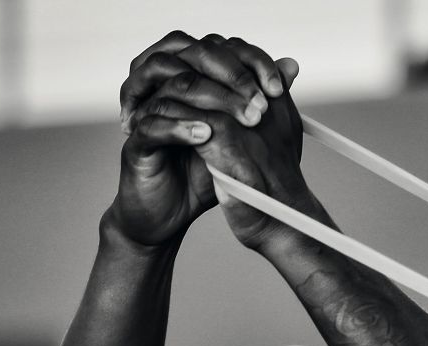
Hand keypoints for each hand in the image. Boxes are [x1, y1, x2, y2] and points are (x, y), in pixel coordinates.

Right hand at [106, 31, 289, 248]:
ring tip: (245, 119)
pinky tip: (207, 135)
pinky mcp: (136, 143)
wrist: (170, 215)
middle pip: (193, 56)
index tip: (279, 88)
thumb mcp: (240, 135)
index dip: (249, 61)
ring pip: (174, 85)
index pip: (217, 48)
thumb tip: (291, 66)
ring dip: (212, 98)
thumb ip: (261, 99)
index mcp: (190, 80)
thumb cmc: (201, 174)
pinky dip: (181, 127)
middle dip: (233, 76)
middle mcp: (165, 88)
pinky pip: (153, 125)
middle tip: (263, 103)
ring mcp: (148, 113)